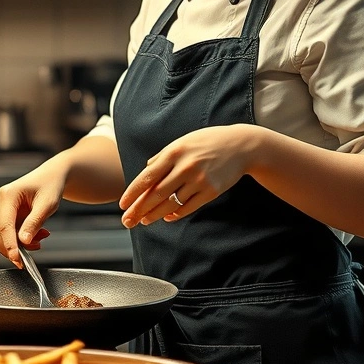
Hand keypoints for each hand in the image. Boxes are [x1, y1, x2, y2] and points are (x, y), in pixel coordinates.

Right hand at [0, 163, 65, 267]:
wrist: (49, 177)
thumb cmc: (50, 186)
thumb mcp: (47, 205)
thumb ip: (34, 223)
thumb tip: (23, 241)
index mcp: (8, 194)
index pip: (4, 226)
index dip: (10, 245)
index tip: (18, 259)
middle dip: (14, 247)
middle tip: (36, 248)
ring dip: (16, 244)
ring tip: (39, 239)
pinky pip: (3, 232)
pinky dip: (16, 239)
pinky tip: (33, 235)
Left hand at [118, 125, 259, 226]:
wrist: (240, 146)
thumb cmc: (207, 142)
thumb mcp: (182, 142)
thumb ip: (163, 156)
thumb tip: (146, 170)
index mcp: (173, 152)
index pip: (147, 177)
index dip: (133, 193)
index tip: (122, 205)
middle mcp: (184, 167)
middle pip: (156, 194)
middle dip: (139, 209)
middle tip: (127, 221)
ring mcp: (198, 180)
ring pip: (171, 203)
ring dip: (155, 214)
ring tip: (144, 221)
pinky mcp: (211, 191)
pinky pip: (188, 207)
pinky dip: (176, 214)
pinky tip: (166, 218)